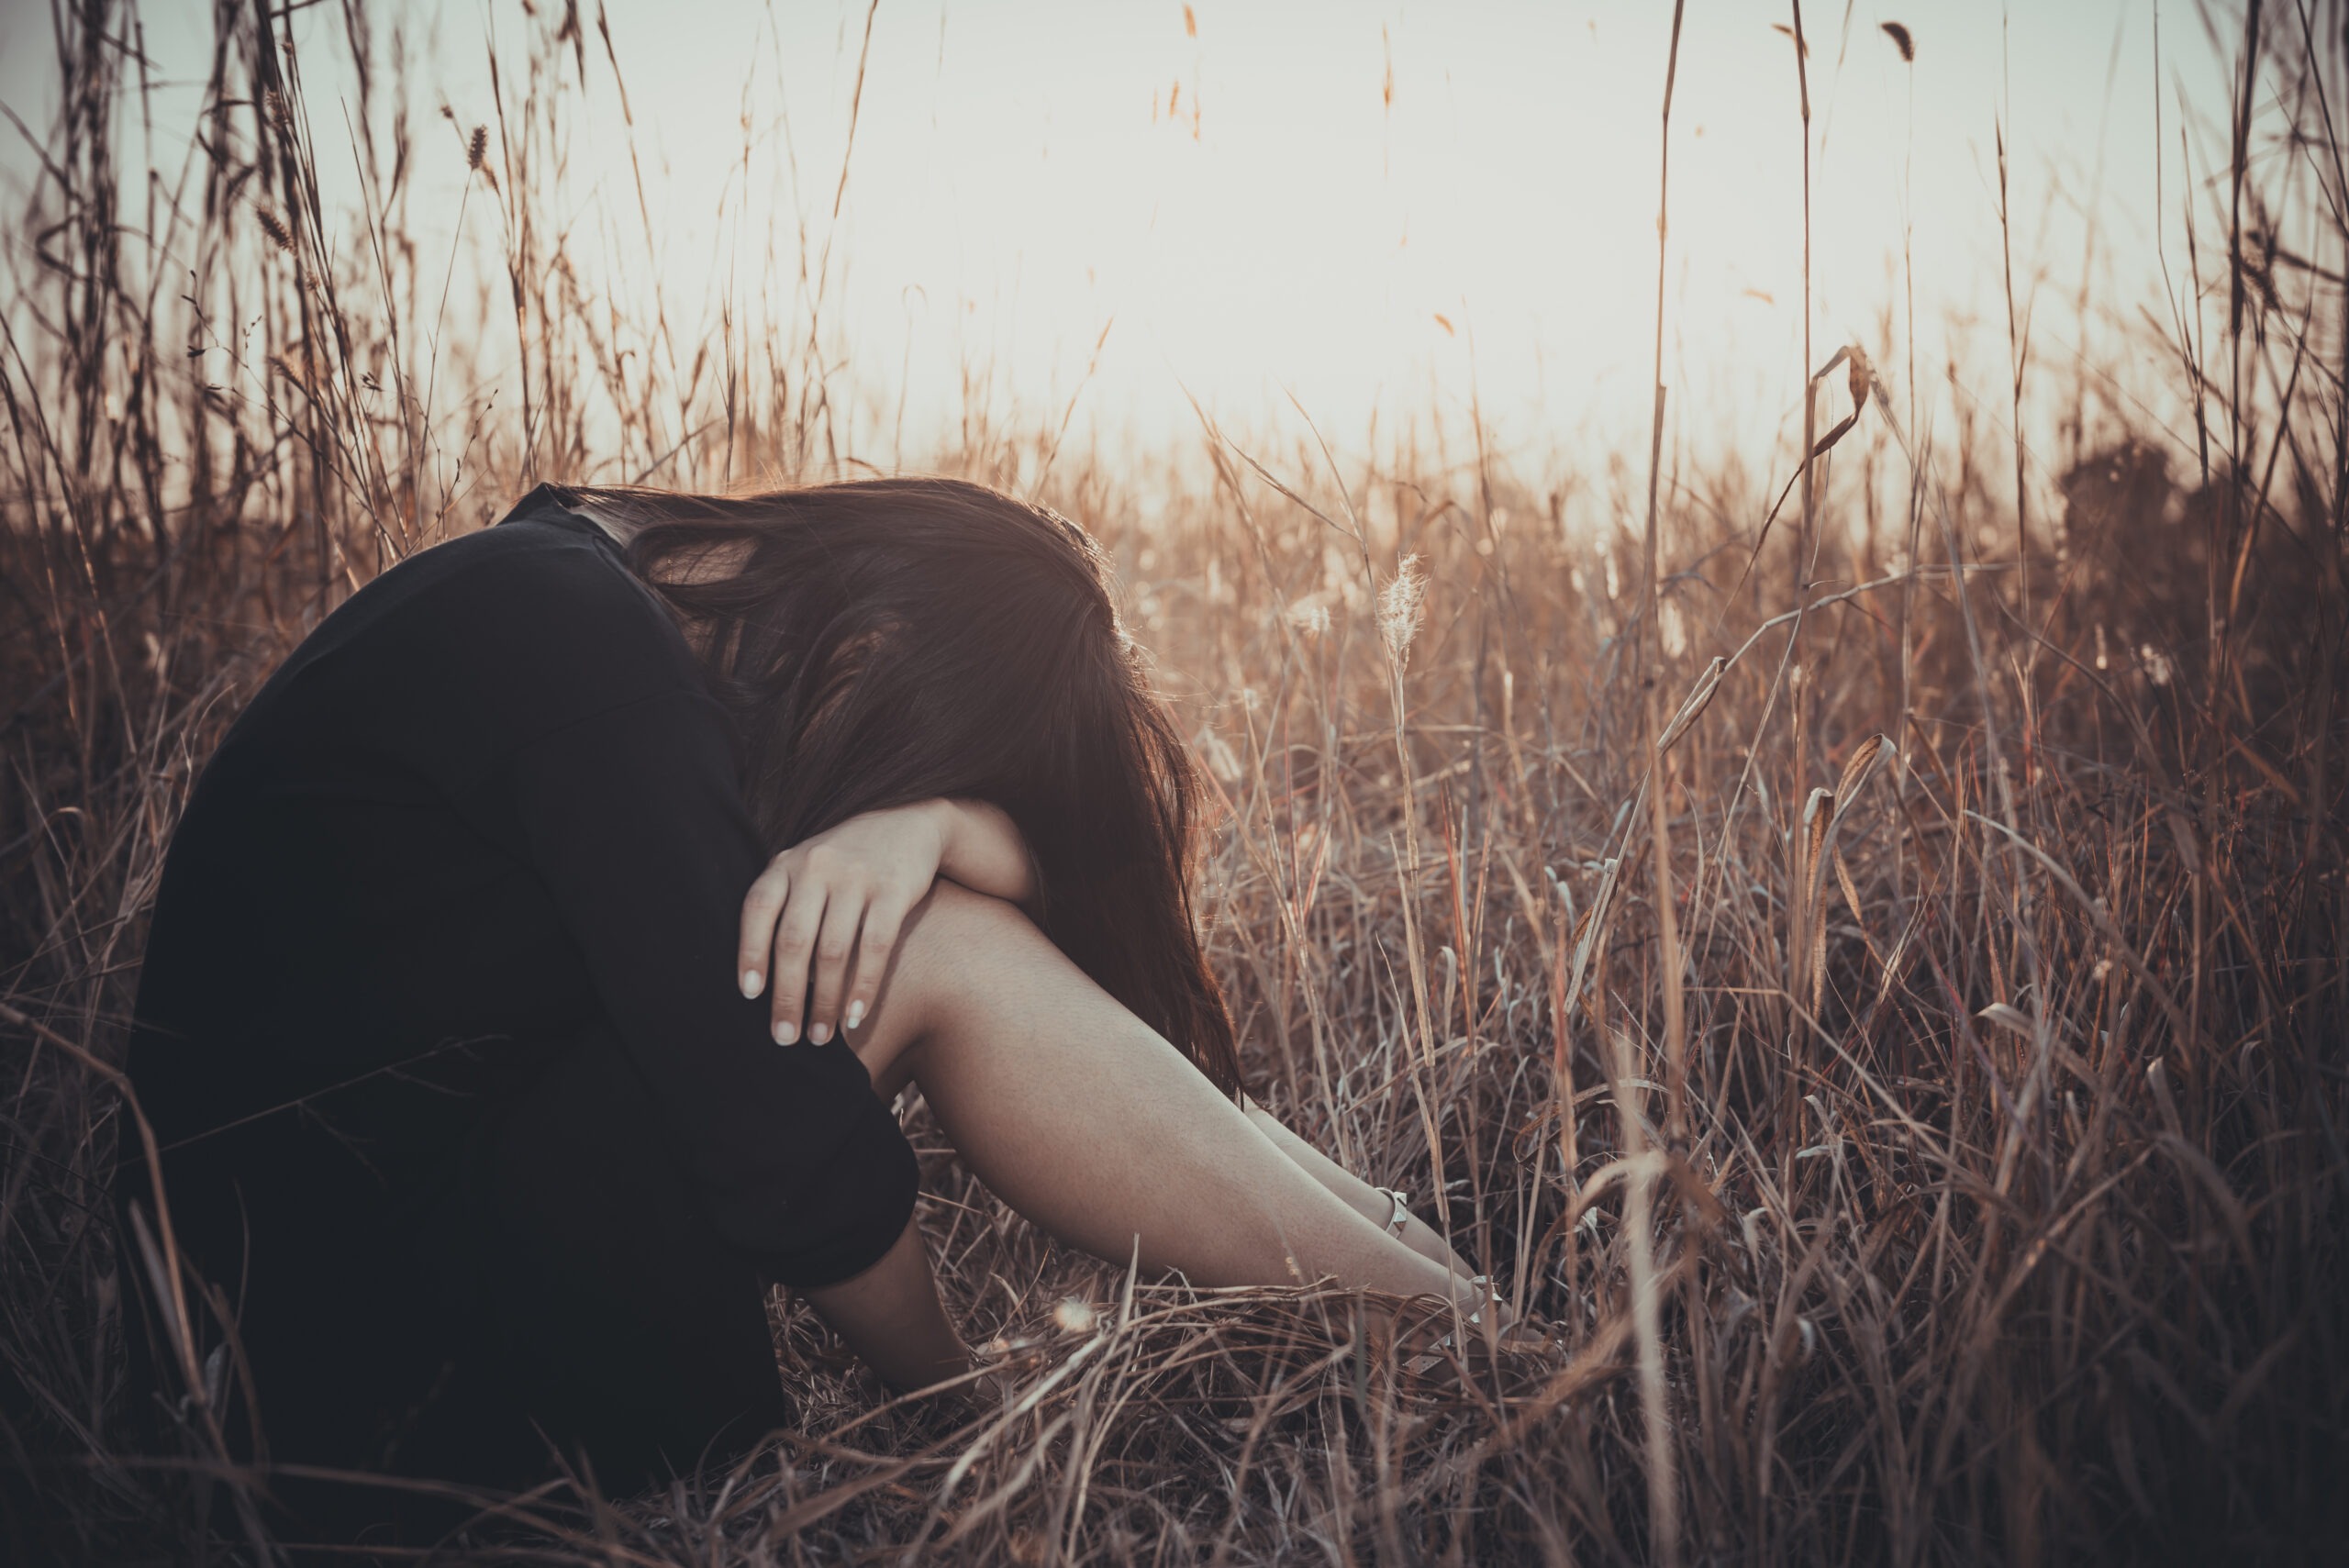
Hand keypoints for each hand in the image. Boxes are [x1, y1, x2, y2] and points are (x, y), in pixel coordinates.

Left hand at [738, 801, 948, 1044]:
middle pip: (793, 940)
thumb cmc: (847, 863)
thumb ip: (785, 906)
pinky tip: (855, 1016)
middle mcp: (817, 866)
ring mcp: (855, 877)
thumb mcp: (808, 869)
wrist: (911, 827)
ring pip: (832, 951)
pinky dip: (863, 987)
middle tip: (784, 1037)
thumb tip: (763, 981)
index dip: (750, 954)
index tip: (750, 996)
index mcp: (787, 863)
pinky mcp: (893, 890)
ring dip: (824, 1001)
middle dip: (787, 996)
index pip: (758, 910)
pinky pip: (874, 946)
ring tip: (820, 1037)